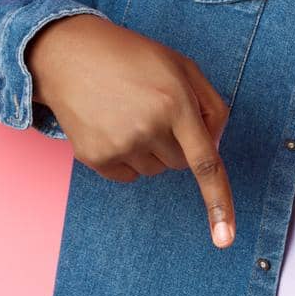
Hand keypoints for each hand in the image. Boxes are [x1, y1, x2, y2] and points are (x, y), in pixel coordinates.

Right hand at [25, 13, 236, 248]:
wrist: (69, 55)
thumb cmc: (132, 58)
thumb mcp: (182, 66)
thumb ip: (211, 107)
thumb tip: (215, 148)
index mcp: (175, 101)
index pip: (205, 162)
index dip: (218, 202)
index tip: (225, 240)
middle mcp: (148, 127)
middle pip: (181, 164)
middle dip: (177, 143)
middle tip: (153, 108)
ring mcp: (119, 145)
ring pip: (156, 171)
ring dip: (151, 149)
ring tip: (130, 112)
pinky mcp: (95, 157)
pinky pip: (129, 175)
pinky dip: (127, 157)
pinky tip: (113, 126)